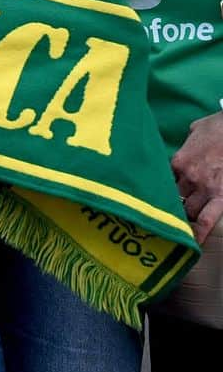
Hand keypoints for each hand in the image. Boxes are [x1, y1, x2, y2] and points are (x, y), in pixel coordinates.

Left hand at [172, 110, 222, 242]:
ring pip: (187, 210)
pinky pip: (207, 219)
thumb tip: (188, 142)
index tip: (154, 200)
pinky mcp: (220, 195)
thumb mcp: (195, 130)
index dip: (160, 193)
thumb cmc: (219, 126)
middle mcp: (186, 176)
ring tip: (178, 230)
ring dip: (184, 218)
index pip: (163, 183)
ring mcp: (202, 187)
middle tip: (165, 218)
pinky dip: (199, 232)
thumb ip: (187, 142)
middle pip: (173, 199)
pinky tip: (193, 244)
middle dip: (171, 208)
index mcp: (176, 161)